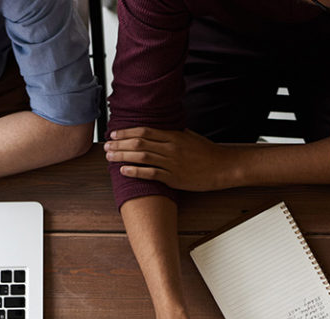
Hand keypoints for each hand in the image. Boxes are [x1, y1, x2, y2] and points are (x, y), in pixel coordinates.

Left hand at [105, 128, 237, 190]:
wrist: (222, 167)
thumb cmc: (207, 152)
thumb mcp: (189, 137)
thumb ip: (173, 133)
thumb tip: (161, 130)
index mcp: (173, 136)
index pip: (144, 131)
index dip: (127, 132)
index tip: (114, 133)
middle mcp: (170, 148)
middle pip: (139, 143)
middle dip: (120, 144)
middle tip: (107, 146)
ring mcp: (172, 163)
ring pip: (142, 157)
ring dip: (123, 156)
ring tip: (110, 157)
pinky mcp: (174, 178)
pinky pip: (151, 174)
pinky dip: (136, 172)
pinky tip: (124, 171)